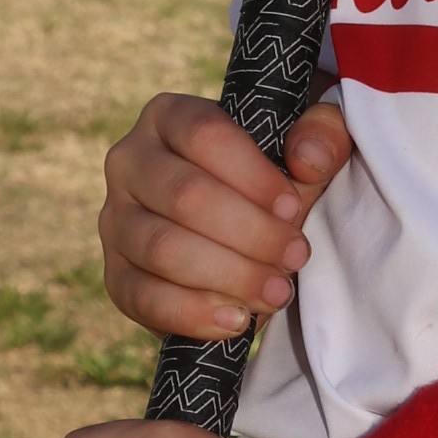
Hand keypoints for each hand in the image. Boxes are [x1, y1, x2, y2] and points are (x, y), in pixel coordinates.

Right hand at [100, 90, 354, 341]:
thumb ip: (323, 136)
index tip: (294, 209)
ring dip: (228, 275)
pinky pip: (142, 298)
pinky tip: (237, 320)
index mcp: (169, 117)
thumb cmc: (273, 182)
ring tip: (277, 292)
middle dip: (250, 233)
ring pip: (162, 248)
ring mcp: (114, 220)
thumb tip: (306, 159)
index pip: (204, 135)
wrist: (242, 233)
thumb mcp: (308, 146)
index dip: (254, 176)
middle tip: (295, 257)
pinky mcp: (115, 274)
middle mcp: (129, 161)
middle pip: (184, 194)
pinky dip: (192, 313)